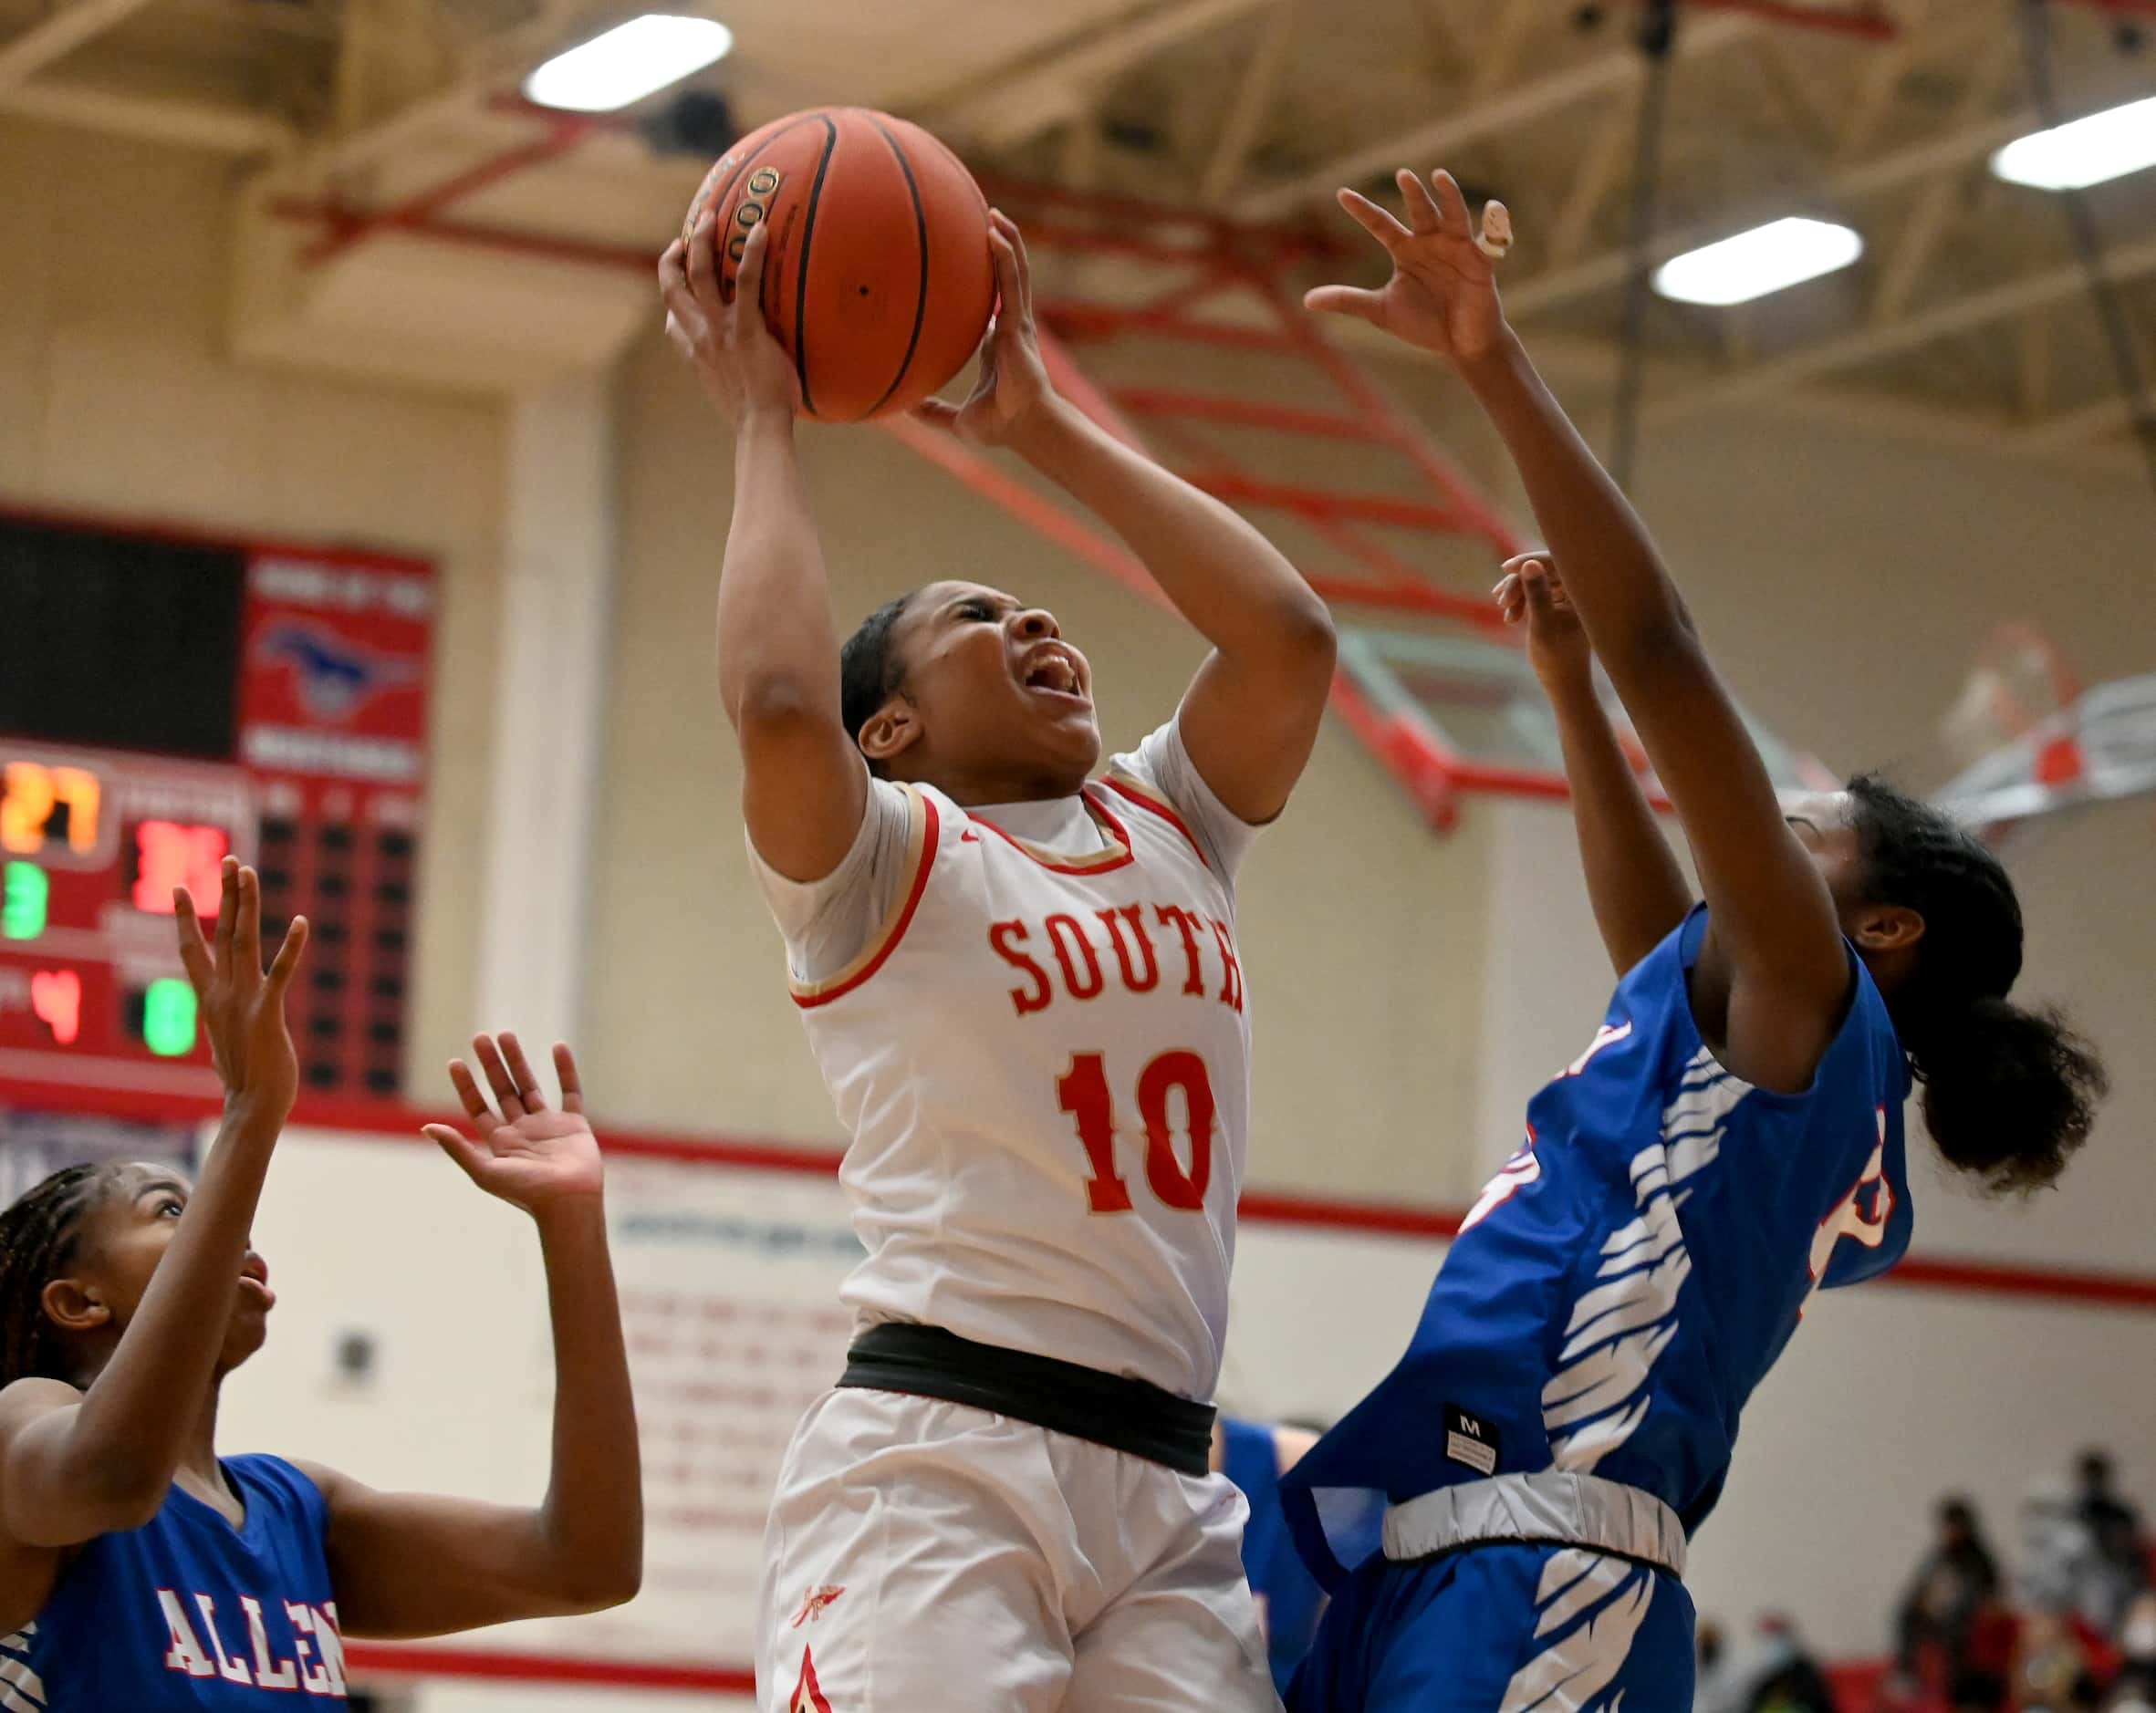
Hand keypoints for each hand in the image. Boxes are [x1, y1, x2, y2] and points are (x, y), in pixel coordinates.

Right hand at [175, 857, 307, 1121]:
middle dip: (225, 895)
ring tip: (247, 873)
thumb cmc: (246, 1078)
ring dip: (246, 905)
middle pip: (222, 933)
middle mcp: (222, 994)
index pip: (192, 949)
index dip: (184, 918)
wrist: (253, 1107)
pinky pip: (280, 973)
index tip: (178, 887)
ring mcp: (243, 1001)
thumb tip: (221, 1029)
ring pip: (243, 942)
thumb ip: (225, 1022)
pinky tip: (301, 922)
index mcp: (210, 998)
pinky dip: (291, 947)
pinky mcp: (267, 1013)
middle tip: (229, 859)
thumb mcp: (228, 1040)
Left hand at [425, 1034, 603, 1214]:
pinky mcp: (575, 1124)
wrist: (569, 1203)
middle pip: (502, 1090)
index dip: (466, 1085)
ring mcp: (548, 1126)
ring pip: (530, 1086)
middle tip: (480, 1037)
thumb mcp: (485, 1171)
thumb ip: (457, 1148)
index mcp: (500, 1142)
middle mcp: (522, 1131)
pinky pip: (570, 1091)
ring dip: (518, 1060)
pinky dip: (565, 1069)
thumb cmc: (526, 1192)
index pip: (478, 1107)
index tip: (456, 1062)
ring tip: (507, 1034)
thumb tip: (426, 1128)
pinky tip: (558, 1047)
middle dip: (491, 1064)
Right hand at [659, 213, 800, 424]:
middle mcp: (698, 335)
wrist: (760, 427)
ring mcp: (719, 329)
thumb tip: (745, 368)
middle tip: (688, 232)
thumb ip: (726, 372)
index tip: (678, 273)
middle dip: (675, 254)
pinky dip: (752, 253)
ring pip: (700, 273)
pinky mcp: (745, 328)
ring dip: (701, 241)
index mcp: (693, 352)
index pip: (672, 319)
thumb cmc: (753, 416)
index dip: (673, 293)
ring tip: (710, 217)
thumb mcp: (728, 392)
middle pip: (673, 285)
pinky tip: (761, 231)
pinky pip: (746, 282)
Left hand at [914, 209, 1060, 449]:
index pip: (995, 302)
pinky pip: (1011, 284)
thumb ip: (933, 412)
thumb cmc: (999, 425)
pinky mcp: (1019, 325)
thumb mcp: (957, 419)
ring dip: (1007, 242)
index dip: (989, 280)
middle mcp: (1011, 328)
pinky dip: (1005, 257)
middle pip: (1008, 279)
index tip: (976, 259)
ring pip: (1015, 273)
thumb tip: (903, 411)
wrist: (1022, 428)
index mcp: (999, 343)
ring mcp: (1018, 324)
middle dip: (1001, 249)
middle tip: (986, 220)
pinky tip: (994, 235)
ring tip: (995, 215)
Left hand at [1304, 169, 1511, 365]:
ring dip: (1448, 196)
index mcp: (1405, 251)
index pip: (1380, 224)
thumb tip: (1307, 301)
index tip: (1341, 194)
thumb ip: (1348, 301)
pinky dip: (1495, 221)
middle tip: (1402, 175)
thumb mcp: (1380, 312)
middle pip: (1419, 212)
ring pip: (1452, 215)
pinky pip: (1491, 237)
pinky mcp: (1481, 261)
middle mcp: (1430, 243)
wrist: (1459, 345)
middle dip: (1412, 194)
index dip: (1362, 210)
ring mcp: (1457, 249)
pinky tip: (1494, 207)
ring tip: (1439, 176)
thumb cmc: (1423, 324)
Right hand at [1495, 553, 1592, 690]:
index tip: (1506, 568)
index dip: (1530, 560)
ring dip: (1516, 594)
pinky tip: (1509, 618)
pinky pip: (1533, 593)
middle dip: (1518, 583)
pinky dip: (1519, 603)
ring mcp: (1566, 597)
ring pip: (1534, 582)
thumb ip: (1537, 594)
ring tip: (1504, 611)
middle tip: (1501, 601)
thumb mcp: (1543, 625)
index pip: (1557, 561)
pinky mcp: (1555, 605)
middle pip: (1542, 571)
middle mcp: (1576, 590)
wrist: (1563, 682)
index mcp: (1582, 592)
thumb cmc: (1557, 657)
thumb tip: (1529, 563)